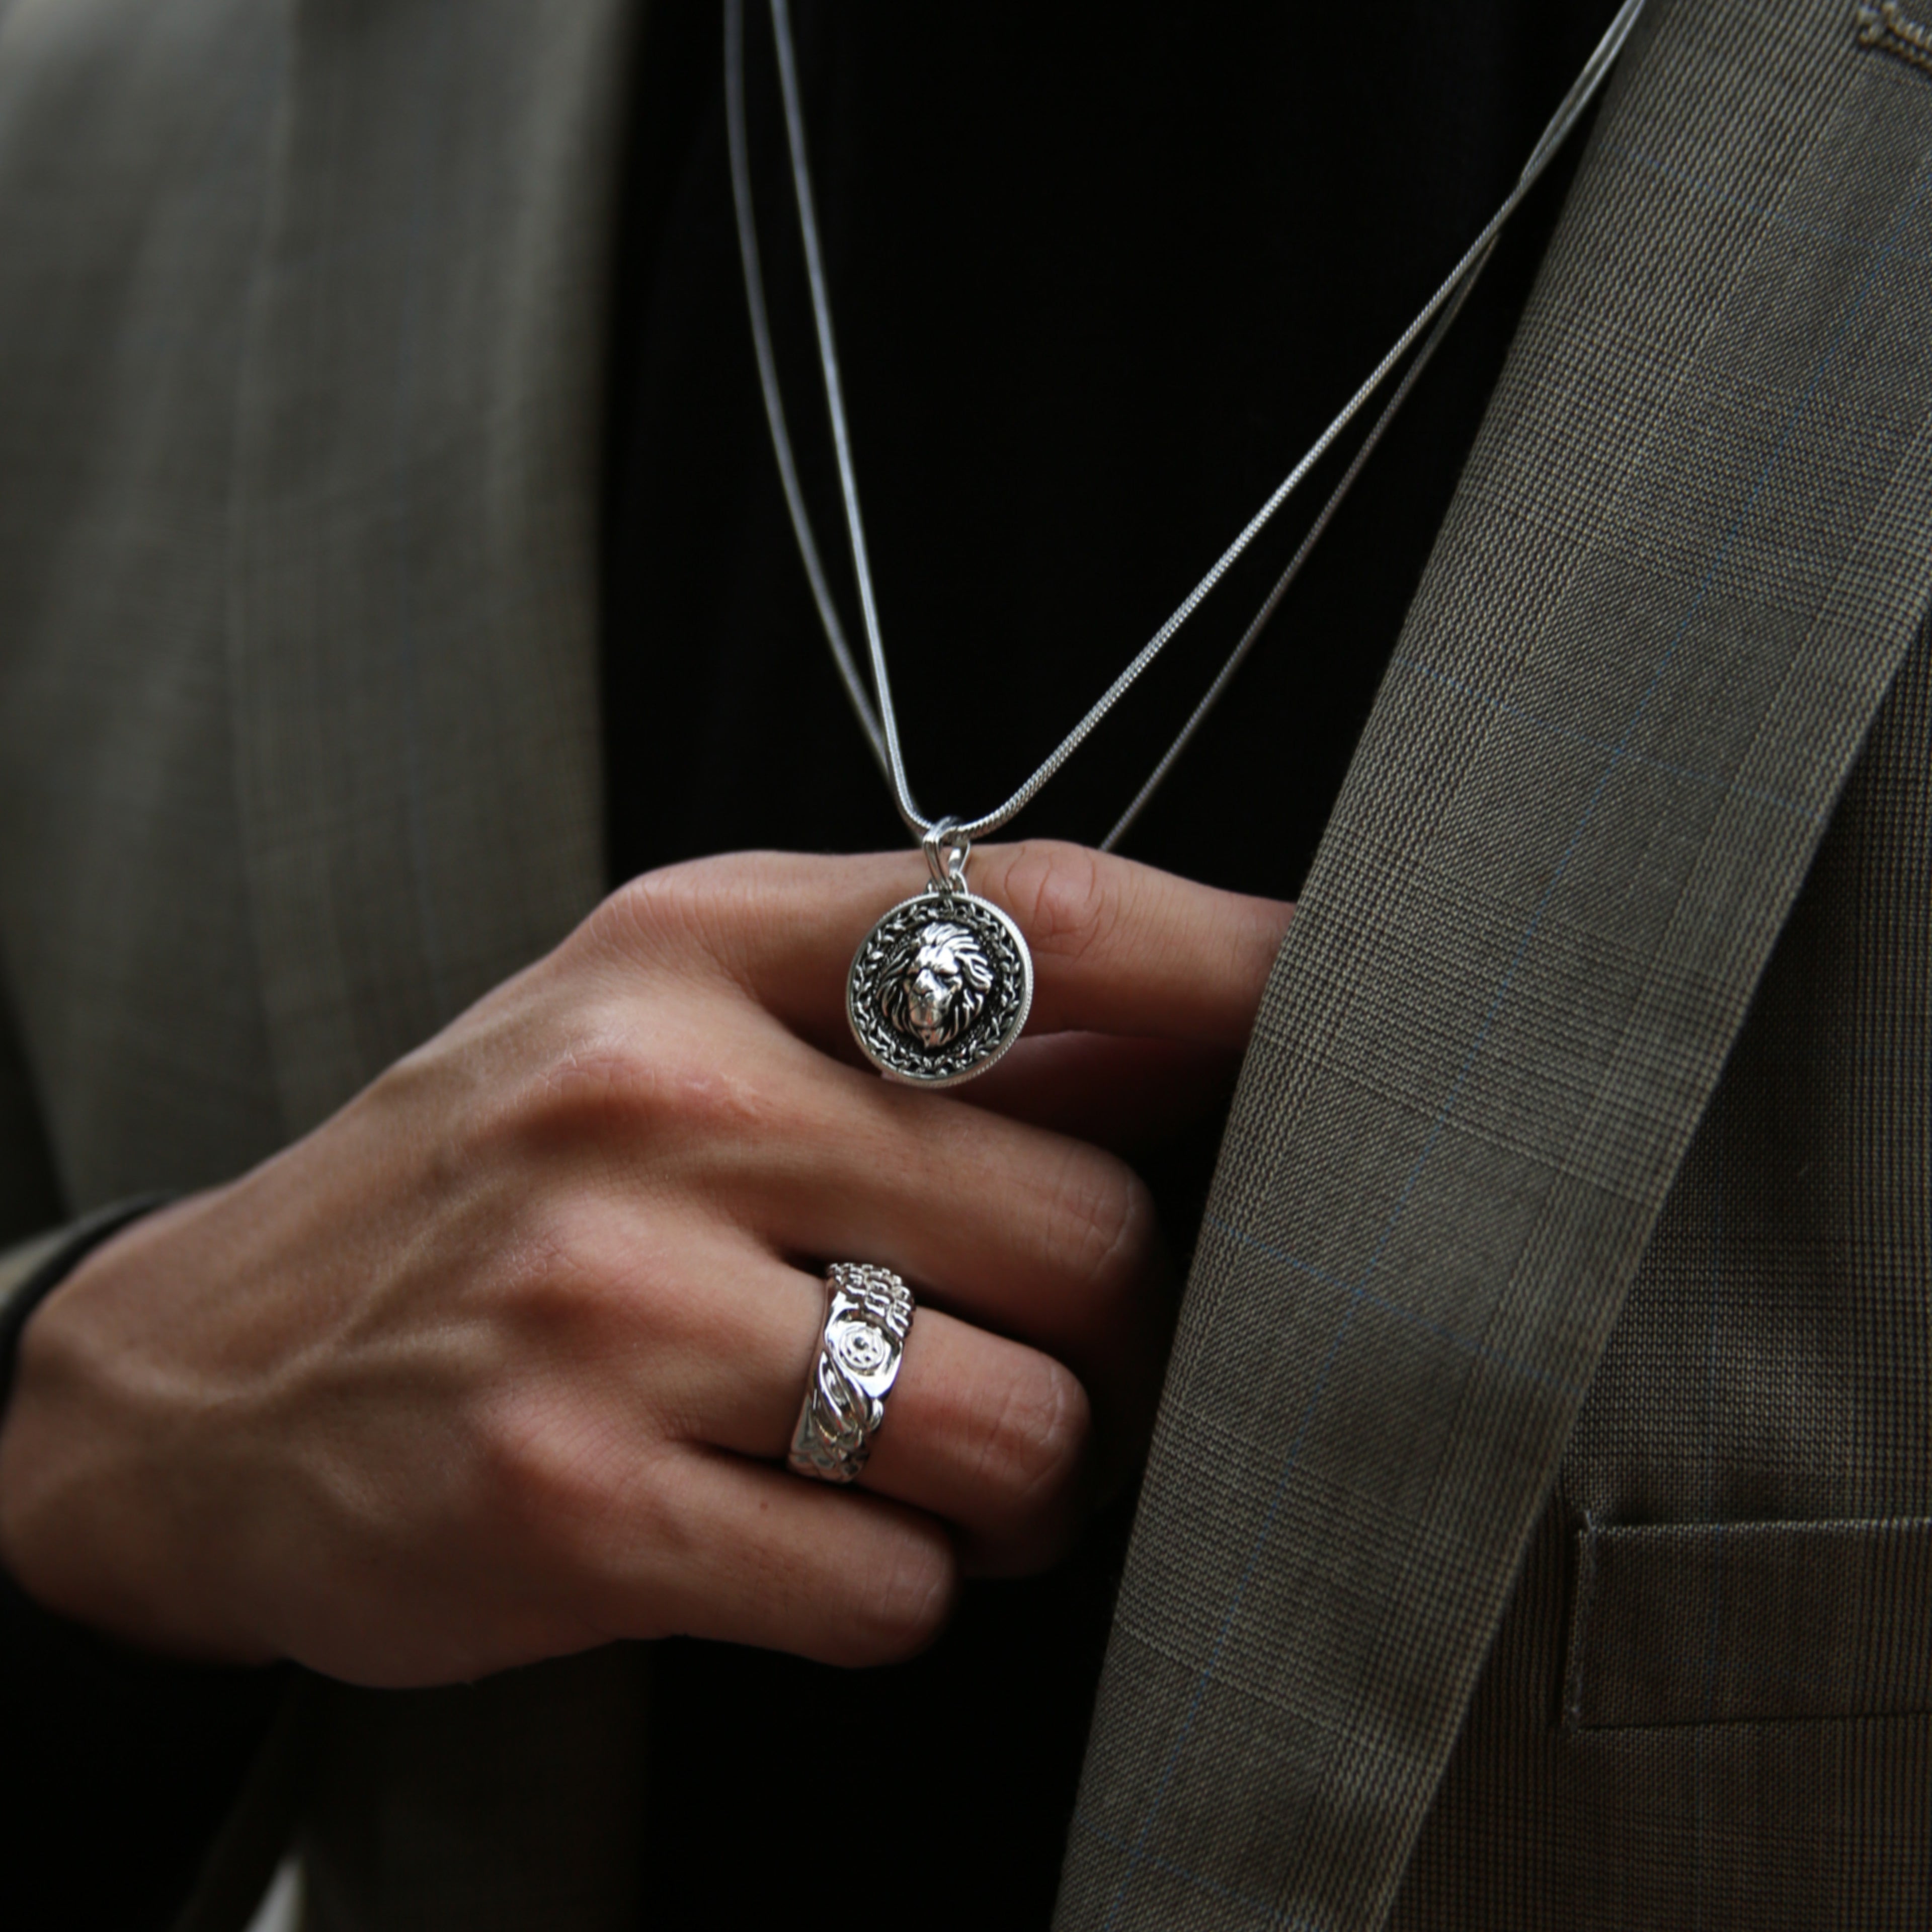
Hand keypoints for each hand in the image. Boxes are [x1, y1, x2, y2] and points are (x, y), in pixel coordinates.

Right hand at [0, 843, 1287, 1684]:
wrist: (202, 1378)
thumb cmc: (489, 1185)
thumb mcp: (658, 1023)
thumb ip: (907, 1018)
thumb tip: (1183, 1030)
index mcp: (692, 951)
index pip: (1032, 919)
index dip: (1230, 969)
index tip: (1339, 1015)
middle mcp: (656, 1099)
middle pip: (1087, 1224)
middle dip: (1114, 1330)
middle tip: (1041, 1355)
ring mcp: (604, 1300)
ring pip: (1014, 1421)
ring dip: (1018, 1480)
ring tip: (920, 1462)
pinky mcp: (569, 1499)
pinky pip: (885, 1583)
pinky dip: (890, 1587)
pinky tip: (792, 1535)